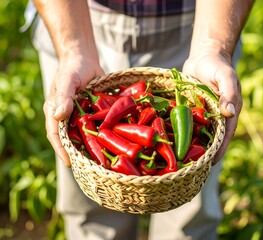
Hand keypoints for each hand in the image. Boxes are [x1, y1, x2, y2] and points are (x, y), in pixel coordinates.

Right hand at [43, 52, 103, 166]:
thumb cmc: (73, 68)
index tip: (70, 163)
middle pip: (70, 138)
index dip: (62, 150)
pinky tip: (111, 141)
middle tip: (90, 166)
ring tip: (101, 159)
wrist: (85, 59)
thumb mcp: (67, 81)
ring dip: (91, 145)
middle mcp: (67, 116)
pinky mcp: (91, 112)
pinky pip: (95, 125)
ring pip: (84, 134)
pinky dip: (101, 133)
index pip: (56, 135)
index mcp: (55, 111)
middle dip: (78, 152)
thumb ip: (63, 97)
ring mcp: (80, 115)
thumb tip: (58, 116)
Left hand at [183, 45, 241, 164]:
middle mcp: (215, 117)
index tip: (209, 164)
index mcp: (228, 113)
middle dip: (201, 153)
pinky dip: (178, 132)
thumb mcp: (226, 76)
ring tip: (177, 161)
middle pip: (210, 139)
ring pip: (196, 134)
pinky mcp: (189, 110)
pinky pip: (184, 123)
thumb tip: (229, 114)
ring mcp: (201, 115)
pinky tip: (167, 141)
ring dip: (188, 146)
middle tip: (190, 168)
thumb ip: (229, 93)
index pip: (224, 136)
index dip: (218, 151)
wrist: (204, 56)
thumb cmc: (217, 66)